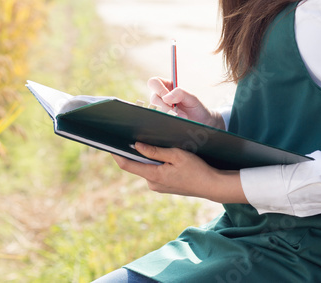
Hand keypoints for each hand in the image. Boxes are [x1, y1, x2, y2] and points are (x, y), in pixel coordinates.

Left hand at [111, 142, 246, 202]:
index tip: (108, 143)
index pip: (127, 165)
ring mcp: (158, 186)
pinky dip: (155, 162)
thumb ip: (155, 151)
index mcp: (154, 176)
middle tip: (129, 135)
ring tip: (147, 141)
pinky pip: (154, 171)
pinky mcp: (165, 185)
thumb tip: (136, 146)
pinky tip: (160, 153)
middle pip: (136, 164)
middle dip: (133, 151)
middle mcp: (153, 183)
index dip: (116, 154)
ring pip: (146, 167)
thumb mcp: (176, 155)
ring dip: (146, 156)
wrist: (212, 186)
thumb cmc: (197, 169)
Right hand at [147, 77, 224, 128]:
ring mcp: (161, 108)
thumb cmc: (197, 107)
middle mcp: (162, 96)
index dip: (159, 89)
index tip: (168, 97)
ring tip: (182, 115)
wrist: (202, 122)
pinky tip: (178, 119)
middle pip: (153, 98)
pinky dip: (169, 119)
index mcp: (168, 86)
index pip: (154, 82)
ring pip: (155, 110)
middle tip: (176, 110)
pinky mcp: (162, 118)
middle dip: (165, 106)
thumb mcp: (192, 98)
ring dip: (169, 113)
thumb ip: (181, 93)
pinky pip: (159, 118)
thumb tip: (166, 97)